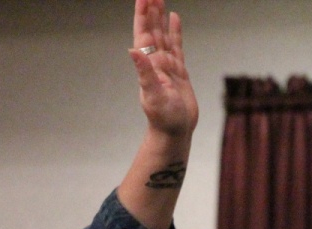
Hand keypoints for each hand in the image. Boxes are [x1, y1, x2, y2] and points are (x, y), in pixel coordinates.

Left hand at [129, 0, 197, 139]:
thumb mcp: (153, 94)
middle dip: (150, 9)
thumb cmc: (163, 118)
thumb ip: (144, 72)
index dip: (142, 14)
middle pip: (152, 28)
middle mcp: (155, 61)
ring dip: (160, 16)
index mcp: (148, 64)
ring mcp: (167, 65)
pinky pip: (177, 45)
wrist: (176, 132)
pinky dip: (175, 31)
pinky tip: (174, 18)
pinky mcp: (178, 71)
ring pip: (163, 34)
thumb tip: (133, 50)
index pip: (143, 32)